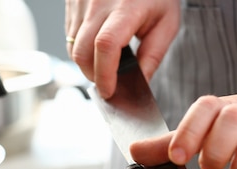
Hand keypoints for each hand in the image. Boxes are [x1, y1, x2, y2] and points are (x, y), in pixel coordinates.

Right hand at [65, 0, 179, 97]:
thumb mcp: (167, 23)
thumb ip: (152, 55)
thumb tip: (138, 83)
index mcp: (126, 7)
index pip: (106, 45)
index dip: (105, 75)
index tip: (109, 92)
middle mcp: (98, 1)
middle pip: (82, 52)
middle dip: (92, 75)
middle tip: (108, 82)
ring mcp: (81, 0)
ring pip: (72, 46)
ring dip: (86, 63)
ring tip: (105, 62)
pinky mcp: (72, 1)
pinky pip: (69, 34)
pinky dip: (81, 48)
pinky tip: (97, 44)